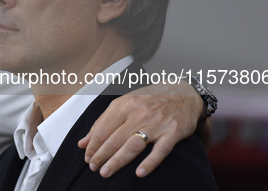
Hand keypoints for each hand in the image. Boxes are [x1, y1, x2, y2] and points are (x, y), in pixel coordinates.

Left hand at [77, 81, 203, 177]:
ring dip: (117, 161)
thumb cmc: (149, 101)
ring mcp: (156, 123)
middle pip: (115, 138)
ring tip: (105, 172)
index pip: (102, 129)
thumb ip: (102, 122)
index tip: (87, 157)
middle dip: (101, 155)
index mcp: (124, 105)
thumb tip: (83, 142)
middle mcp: (139, 113)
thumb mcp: (124, 104)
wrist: (184, 93)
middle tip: (93, 167)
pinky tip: (139, 173)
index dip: (92, 145)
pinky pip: (160, 150)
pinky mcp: (173, 132)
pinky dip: (150, 162)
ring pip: (133, 145)